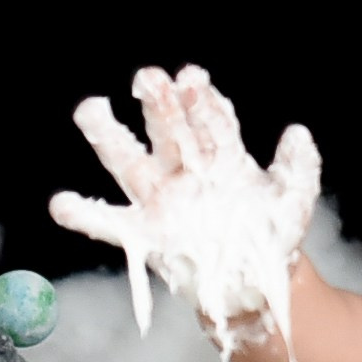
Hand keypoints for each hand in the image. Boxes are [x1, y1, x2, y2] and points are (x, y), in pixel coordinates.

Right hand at [51, 65, 320, 348]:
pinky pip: (110, 223)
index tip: (192, 79)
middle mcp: (185, 170)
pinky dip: (84, 214)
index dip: (201, 100)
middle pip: (167, 130)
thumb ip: (299, 168)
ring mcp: (161, 200)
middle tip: (147, 78)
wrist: (256, 283)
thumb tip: (297, 132)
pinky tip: (61, 204)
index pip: (209, 120)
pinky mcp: (146, 234)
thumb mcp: (293, 200)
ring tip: (90, 110)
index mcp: (221, 155)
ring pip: (131, 162)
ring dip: (109, 136)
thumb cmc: (270, 235)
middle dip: (158, 104)